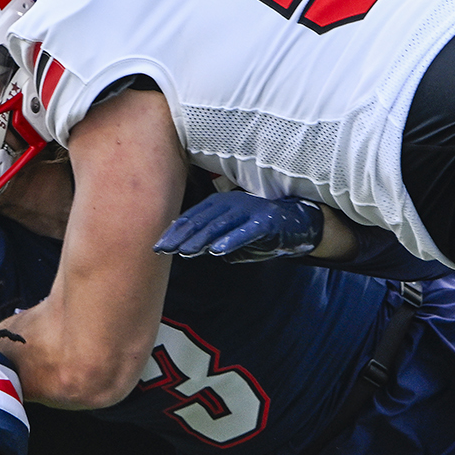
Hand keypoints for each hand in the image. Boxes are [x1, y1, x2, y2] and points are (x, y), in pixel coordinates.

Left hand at [153, 191, 318, 261]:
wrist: (297, 223)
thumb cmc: (259, 229)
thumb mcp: (231, 236)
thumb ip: (211, 240)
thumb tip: (186, 249)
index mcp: (220, 204)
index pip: (192, 217)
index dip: (174, 231)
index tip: (158, 244)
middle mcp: (231, 203)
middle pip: (201, 220)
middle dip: (181, 236)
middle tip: (164, 249)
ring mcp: (249, 210)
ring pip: (220, 225)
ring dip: (201, 239)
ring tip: (186, 251)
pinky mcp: (265, 221)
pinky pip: (245, 232)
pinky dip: (231, 240)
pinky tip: (217, 251)